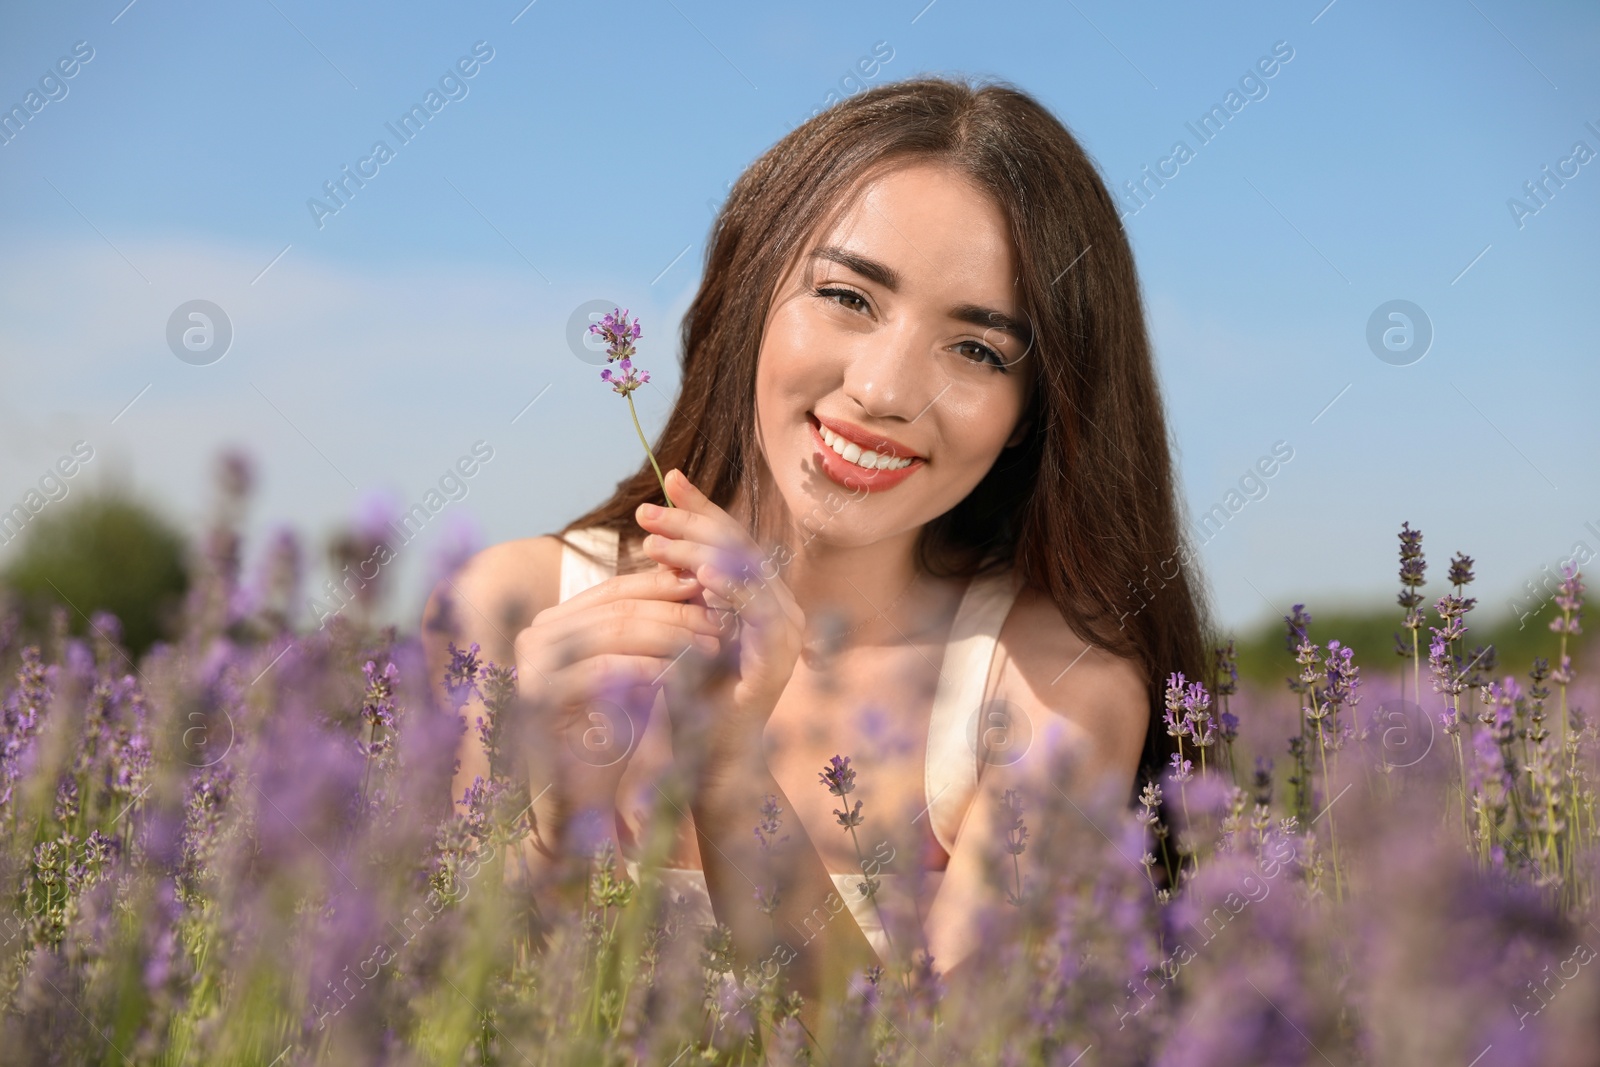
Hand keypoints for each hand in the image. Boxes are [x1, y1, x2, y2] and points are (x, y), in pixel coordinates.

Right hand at [512, 562, 722, 825]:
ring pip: (613, 633)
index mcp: (555, 620)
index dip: (663, 588)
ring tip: (710, 646)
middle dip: (674, 614)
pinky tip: (681, 673)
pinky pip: (604, 669)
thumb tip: (695, 578)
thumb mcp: (635, 668)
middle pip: (617, 609)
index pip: (614, 590)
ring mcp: (532, 663)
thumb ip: (649, 628)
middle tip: (718, 622)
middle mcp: (536, 634)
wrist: (582, 792)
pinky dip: (647, 667)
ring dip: (670, 636)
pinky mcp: (540, 693)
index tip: (709, 591)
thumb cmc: (614, 727)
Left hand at [634, 469, 805, 761]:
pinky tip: (701, 577)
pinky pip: (757, 614)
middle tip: (646, 513)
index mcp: (760, 598)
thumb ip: (679, 591)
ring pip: (746, 574)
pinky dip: (732, 591)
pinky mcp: (778, 661)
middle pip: (739, 548)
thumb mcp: (681, 631)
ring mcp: (785, 634)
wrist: (711, 763)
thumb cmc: (690, 699)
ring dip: (701, 553)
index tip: (667, 481)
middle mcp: (781, 608)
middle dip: (690, 525)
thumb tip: (653, 541)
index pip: (731, 540)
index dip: (701, 509)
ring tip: (658, 541)